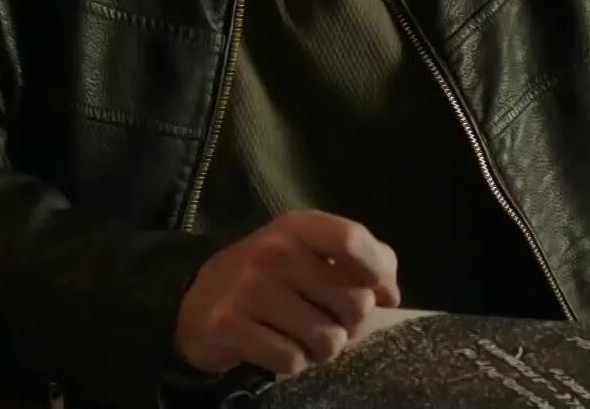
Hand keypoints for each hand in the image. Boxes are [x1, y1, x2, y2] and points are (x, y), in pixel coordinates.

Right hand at [174, 211, 401, 376]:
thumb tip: (390, 295)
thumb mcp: (315, 253)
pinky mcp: (229, 324)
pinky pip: (292, 360)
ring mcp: (249, 287)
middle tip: (327, 320)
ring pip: (327, 339)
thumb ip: (366, 262)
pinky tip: (277, 347)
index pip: (352, 240)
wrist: (199, 301)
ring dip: (321, 348)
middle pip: (353, 303)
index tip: (375, 290)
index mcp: (300, 227)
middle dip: (349, 323)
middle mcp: (274, 250)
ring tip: (302, 335)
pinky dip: (293, 362)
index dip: (375, 271)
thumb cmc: (273, 275)